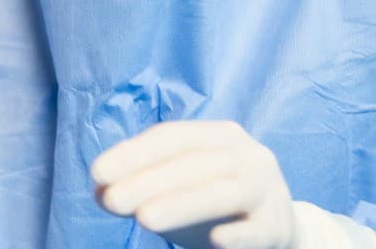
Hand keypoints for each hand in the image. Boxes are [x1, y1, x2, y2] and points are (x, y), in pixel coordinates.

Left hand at [90, 119, 298, 248]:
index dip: (136, 152)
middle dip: (148, 180)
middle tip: (110, 199)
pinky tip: (214, 241)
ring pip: (223, 192)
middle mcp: (247, 154)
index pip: (174, 137)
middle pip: (194, 163)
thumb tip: (99, 190)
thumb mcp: (181, 190)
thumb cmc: (218, 204)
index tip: (98, 172)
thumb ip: (144, 186)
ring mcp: (266, 188)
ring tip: (144, 218)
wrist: (277, 228)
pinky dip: (238, 234)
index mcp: (221, 136)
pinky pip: (257, 229)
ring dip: (182, 203)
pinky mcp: (277, 225)